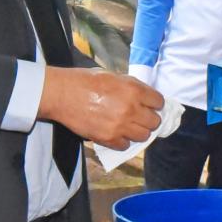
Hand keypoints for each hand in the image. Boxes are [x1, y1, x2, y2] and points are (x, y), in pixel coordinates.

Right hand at [39, 67, 162, 150]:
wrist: (62, 94)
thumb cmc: (85, 81)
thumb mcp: (114, 76)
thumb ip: (132, 87)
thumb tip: (144, 96)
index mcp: (134, 90)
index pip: (158, 102)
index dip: (155, 103)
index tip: (150, 105)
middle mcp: (131, 109)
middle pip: (154, 122)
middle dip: (149, 119)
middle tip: (140, 117)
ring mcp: (121, 126)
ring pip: (144, 136)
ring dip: (138, 132)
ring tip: (129, 126)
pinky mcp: (108, 139)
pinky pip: (126, 146)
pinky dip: (123, 141)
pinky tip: (116, 133)